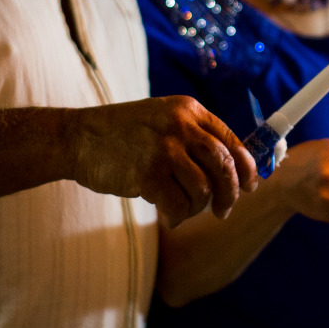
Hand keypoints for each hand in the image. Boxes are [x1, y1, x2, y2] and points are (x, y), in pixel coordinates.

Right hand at [68, 96, 256, 227]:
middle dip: (231, 193)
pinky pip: (179, 205)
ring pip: (204, 189)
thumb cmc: (122, 135)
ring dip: (199, 208)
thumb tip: (233, 169)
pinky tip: (169, 217)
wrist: (77, 138)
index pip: (232, 140)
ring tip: (184, 211)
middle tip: (224, 210)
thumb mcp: (162, 120)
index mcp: (189, 110)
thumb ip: (193, 137)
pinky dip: (178, 217)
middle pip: (225, 166)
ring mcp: (164, 149)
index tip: (251, 186)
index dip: (246, 168)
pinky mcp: (148, 173)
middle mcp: (181, 125)